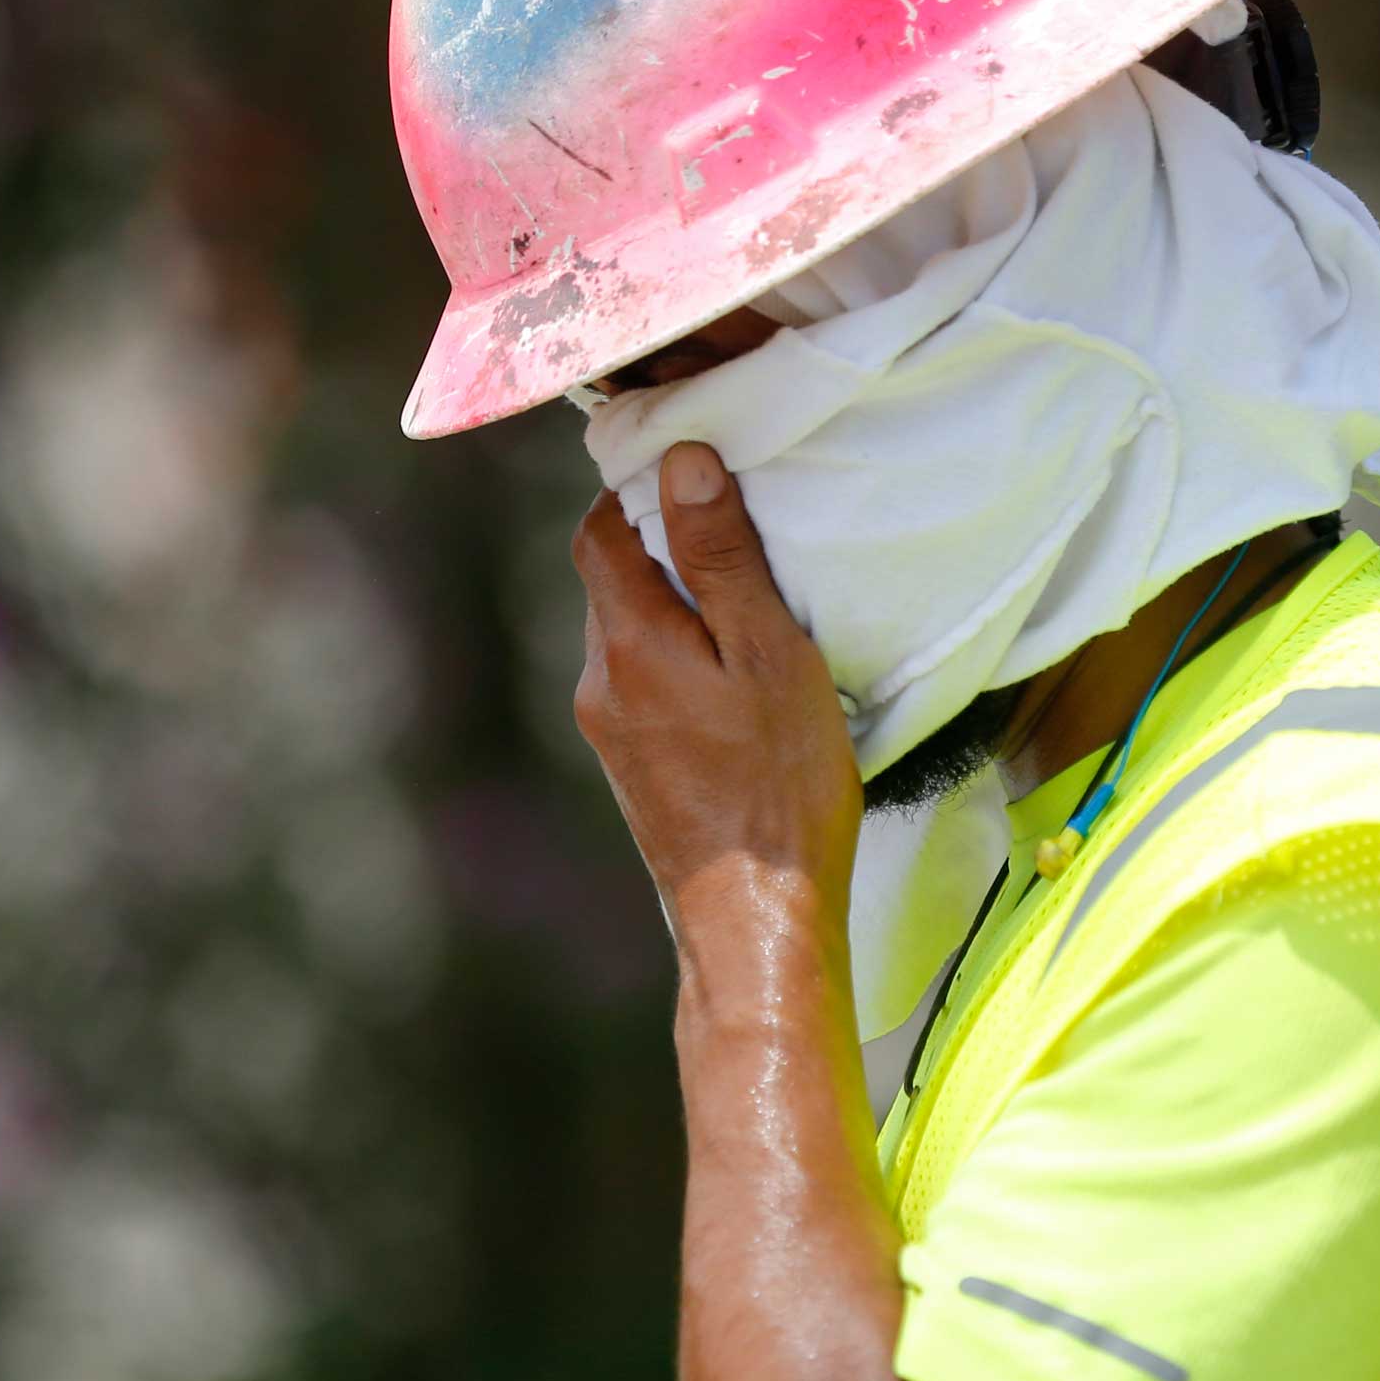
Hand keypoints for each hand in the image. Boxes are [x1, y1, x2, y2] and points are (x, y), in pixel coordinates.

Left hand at [571, 443, 861, 934]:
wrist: (757, 920)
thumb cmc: (779, 786)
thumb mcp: (769, 653)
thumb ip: (721, 557)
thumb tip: (681, 460)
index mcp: (628, 643)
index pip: (600, 531)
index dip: (637, 489)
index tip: (692, 471)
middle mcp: (601, 684)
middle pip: (611, 582)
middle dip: (661, 546)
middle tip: (736, 532)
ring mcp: (611, 734)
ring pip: (630, 637)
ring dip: (674, 609)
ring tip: (746, 609)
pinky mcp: (634, 771)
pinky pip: (644, 686)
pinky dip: (679, 661)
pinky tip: (735, 681)